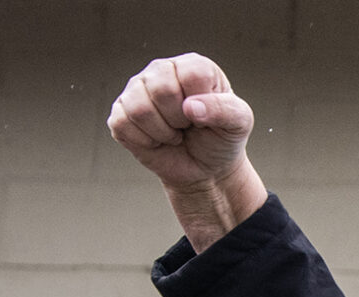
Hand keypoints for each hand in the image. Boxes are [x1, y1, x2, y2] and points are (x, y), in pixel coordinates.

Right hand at [108, 54, 268, 250]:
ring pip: (139, 108)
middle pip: (160, 89)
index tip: (205, 116)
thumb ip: (225, 109)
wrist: (204, 169)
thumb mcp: (238, 123)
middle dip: (178, 120)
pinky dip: (144, 141)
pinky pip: (123, 125)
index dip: (199, 104)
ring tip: (173, 133)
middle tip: (187, 127)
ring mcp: (136, 90)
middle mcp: (161, 70)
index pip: (190, 75)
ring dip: (162, 132)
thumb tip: (191, 107)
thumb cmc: (221, 139)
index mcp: (192, 65)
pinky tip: (156, 139)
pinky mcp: (120, 112)